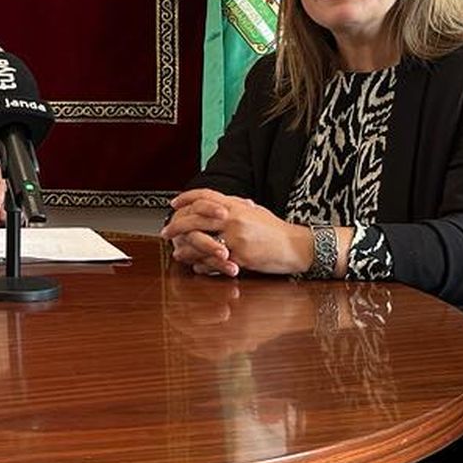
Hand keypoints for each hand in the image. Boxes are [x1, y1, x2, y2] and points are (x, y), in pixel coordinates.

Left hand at [162, 188, 312, 275]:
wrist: (296, 246)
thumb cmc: (276, 230)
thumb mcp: (255, 211)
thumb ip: (236, 206)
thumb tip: (219, 202)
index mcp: (236, 206)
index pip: (206, 196)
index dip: (186, 198)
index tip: (173, 203)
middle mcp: (233, 219)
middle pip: (196, 218)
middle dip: (177, 226)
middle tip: (166, 232)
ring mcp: (236, 238)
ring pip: (201, 242)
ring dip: (186, 249)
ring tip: (177, 253)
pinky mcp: (241, 257)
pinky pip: (214, 261)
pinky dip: (202, 265)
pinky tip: (196, 266)